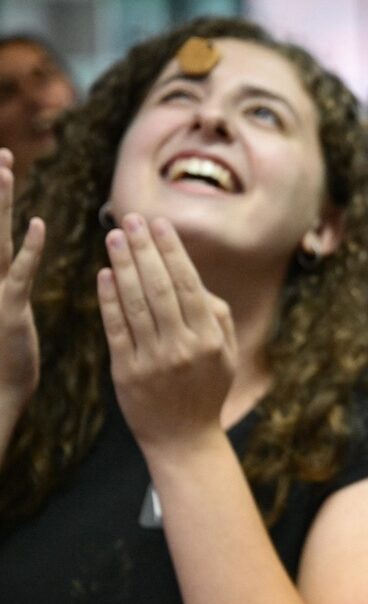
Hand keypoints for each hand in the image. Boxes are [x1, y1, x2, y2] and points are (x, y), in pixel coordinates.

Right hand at [0, 148, 45, 409]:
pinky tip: (38, 224)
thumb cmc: (5, 359)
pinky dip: (29, 248)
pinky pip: (20, 273)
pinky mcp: (8, 310)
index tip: (1, 168)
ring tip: (6, 170)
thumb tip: (16, 263)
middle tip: (2, 154)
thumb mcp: (7, 313)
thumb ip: (10, 283)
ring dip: (1, 205)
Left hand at [97, 213, 236, 451]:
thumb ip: (217, 317)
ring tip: (113, 238)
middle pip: (159, 288)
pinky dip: (108, 300)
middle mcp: (183, 347)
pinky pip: (116, 329)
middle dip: (144, 249)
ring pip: (135, 303)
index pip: (188, 285)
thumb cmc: (206, 391)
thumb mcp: (227, 356)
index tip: (159, 224)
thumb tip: (196, 281)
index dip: (172, 252)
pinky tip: (104, 275)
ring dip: (123, 266)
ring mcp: (153, 360)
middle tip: (130, 220)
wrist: (183, 440)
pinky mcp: (126, 373)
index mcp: (210, 340)